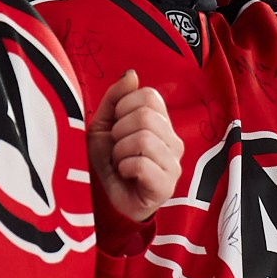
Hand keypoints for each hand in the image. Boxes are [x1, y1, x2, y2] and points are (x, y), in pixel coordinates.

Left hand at [88, 71, 183, 223]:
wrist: (105, 203)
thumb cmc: (106, 164)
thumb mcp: (102, 126)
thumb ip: (115, 98)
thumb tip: (132, 74)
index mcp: (161, 124)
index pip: (149, 96)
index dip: (123, 108)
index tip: (116, 127)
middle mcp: (174, 142)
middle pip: (146, 116)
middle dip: (120, 132)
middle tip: (117, 149)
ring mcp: (174, 164)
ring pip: (144, 139)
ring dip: (120, 152)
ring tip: (120, 163)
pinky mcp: (167, 186)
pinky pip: (143, 164)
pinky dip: (125, 168)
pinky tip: (126, 176)